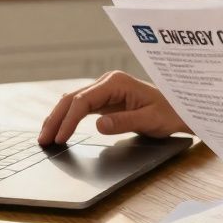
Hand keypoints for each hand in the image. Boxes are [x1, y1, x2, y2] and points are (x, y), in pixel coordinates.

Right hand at [37, 70, 190, 144]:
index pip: (83, 101)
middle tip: (43, 140)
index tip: (60, 138)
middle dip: (55, 119)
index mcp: (116, 82)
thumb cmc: (169, 113)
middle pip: (72, 99)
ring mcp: (104, 90)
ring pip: (72, 102)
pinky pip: (79, 108)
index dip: (68, 120)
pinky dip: (67, 119)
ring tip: (45, 137)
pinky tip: (58, 130)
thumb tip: (98, 125)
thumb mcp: (150, 120)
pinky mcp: (104, 100)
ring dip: (57, 119)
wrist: (180, 109)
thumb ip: (124, 122)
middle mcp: (107, 83)